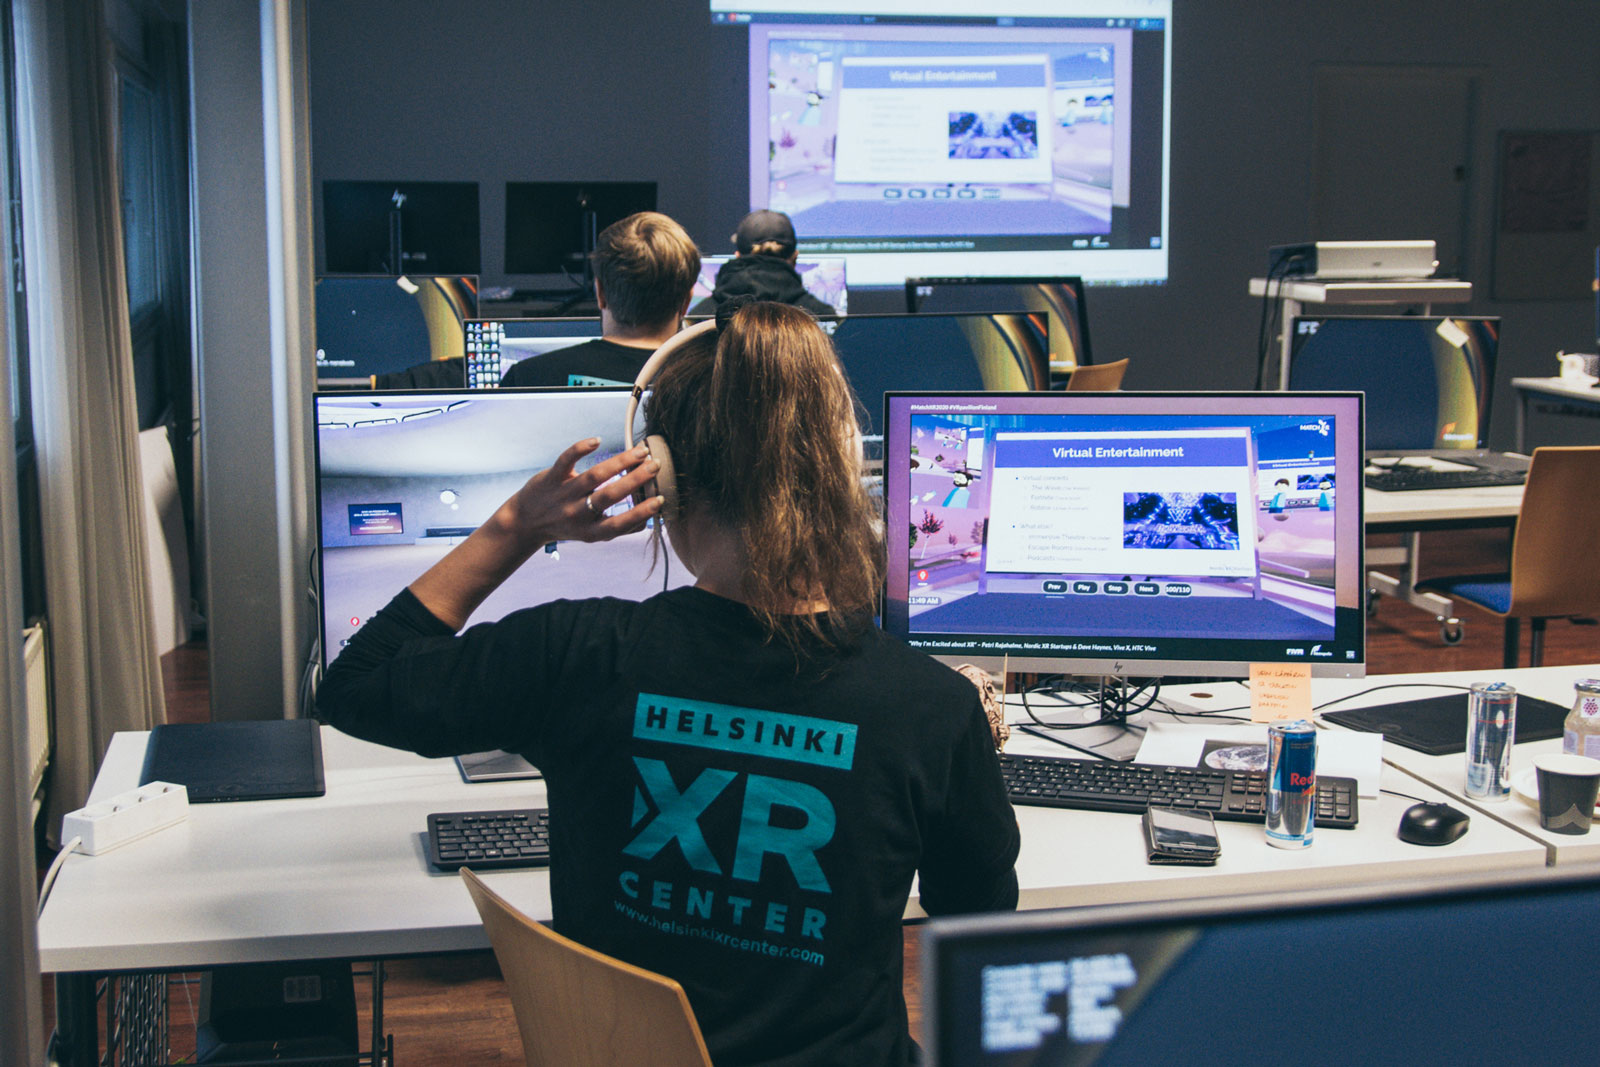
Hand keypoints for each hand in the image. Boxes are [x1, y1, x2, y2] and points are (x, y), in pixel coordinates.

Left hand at [501, 438, 663, 548]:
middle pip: (610, 496)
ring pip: (594, 476)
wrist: (525, 522)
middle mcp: (577, 514)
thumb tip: (648, 520)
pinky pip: (567, 460)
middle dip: (635, 479)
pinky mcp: (551, 478)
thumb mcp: (590, 534)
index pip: (619, 524)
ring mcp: (564, 494)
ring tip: (640, 451)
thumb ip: (616, 528)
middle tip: (655, 465)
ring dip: (620, 462)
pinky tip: (597, 440)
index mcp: (590, 530)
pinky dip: (581, 448)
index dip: (640, 513)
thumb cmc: (566, 526)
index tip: (659, 499)